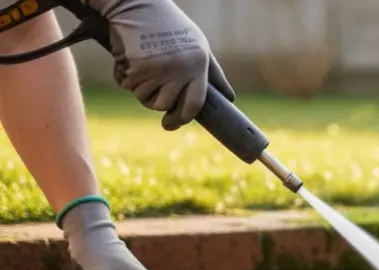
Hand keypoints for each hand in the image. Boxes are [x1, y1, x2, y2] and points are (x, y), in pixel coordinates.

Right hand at [84, 0, 235, 129]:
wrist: (135, 3)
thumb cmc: (169, 25)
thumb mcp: (198, 45)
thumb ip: (213, 73)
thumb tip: (230, 98)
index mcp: (198, 64)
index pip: (195, 103)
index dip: (183, 117)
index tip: (173, 123)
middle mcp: (180, 69)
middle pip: (165, 105)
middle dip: (156, 102)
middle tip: (151, 89)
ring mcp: (158, 69)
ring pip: (144, 97)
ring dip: (139, 88)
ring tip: (141, 67)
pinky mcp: (135, 66)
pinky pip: (126, 85)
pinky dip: (123, 76)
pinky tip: (127, 59)